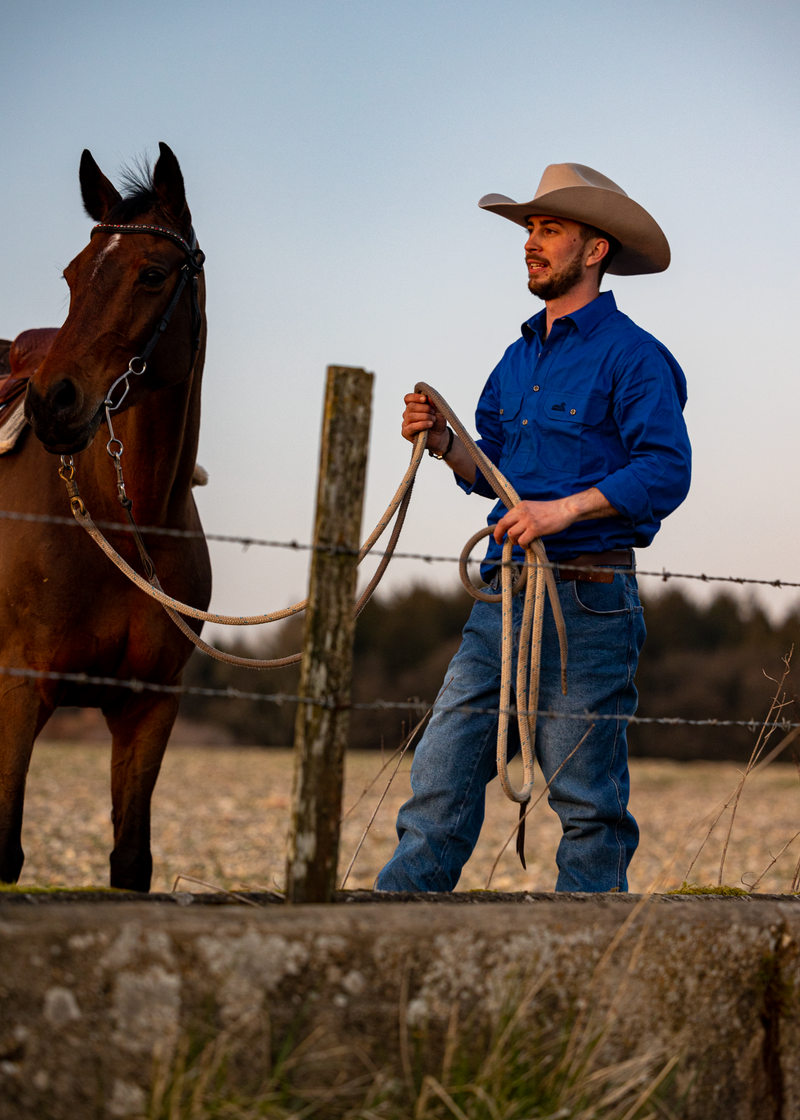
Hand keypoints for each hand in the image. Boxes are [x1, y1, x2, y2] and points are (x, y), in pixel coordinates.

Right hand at [401, 392, 447, 451]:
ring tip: (433, 420)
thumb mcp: (438, 410)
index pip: (408, 398)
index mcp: (413, 406)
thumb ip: (433, 403)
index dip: (415, 397)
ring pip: (411, 416)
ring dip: (425, 417)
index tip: (425, 399)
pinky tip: (430, 424)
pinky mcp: (406, 433)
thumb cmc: (437, 422)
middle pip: (410, 406)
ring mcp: (405, 423)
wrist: (440, 437)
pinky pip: (411, 427)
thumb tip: (428, 397)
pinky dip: (422, 424)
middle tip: (433, 413)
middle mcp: (407, 414)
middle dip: (424, 408)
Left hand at [493, 489, 618, 546]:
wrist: (566, 509)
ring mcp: (528, 520)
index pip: (504, 517)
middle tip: (500, 542)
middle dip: (498, 535)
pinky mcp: (535, 529)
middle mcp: (522, 512)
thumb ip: (523, 515)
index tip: (499, 535)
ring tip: (521, 543)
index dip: (499, 528)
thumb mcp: (533, 508)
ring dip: (514, 541)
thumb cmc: (552, 511)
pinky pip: (522, 541)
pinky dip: (523, 546)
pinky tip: (528, 545)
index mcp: (521, 506)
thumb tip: (514, 527)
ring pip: (511, 534)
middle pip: (502, 524)